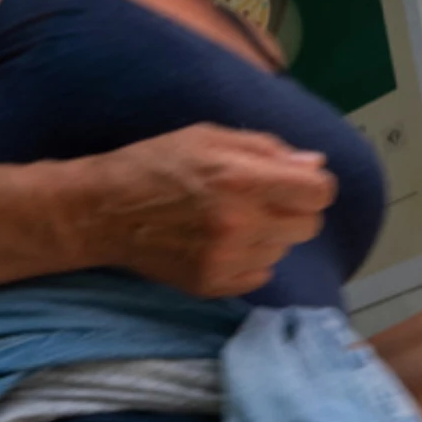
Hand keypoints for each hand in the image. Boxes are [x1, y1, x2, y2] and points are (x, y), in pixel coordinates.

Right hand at [81, 124, 337, 297]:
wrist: (101, 211)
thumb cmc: (154, 163)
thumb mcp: (207, 137)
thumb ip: (266, 149)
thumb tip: (315, 165)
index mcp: (241, 179)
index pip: (319, 192)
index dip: (311, 185)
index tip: (292, 183)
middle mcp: (240, 223)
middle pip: (309, 226)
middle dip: (292, 210)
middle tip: (258, 201)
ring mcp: (226, 259)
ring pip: (283, 251)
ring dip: (267, 236)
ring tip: (231, 222)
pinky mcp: (212, 285)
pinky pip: (259, 276)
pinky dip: (249, 261)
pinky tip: (219, 244)